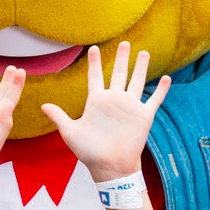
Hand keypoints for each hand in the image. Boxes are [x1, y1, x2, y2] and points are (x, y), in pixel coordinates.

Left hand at [44, 43, 169, 180]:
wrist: (110, 167)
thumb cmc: (89, 152)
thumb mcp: (71, 132)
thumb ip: (59, 117)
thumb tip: (42, 106)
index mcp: (97, 101)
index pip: (96, 77)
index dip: (95, 63)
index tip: (93, 48)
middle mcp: (114, 100)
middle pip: (119, 73)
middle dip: (121, 58)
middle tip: (123, 42)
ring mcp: (130, 107)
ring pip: (137, 81)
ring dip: (141, 67)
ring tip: (144, 52)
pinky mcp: (143, 116)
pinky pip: (154, 99)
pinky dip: (162, 89)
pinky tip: (167, 77)